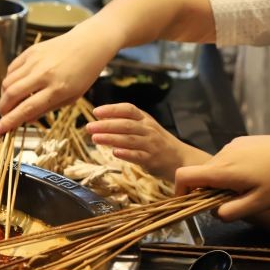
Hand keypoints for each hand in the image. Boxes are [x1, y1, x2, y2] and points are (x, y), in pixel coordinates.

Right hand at [0, 25, 118, 134]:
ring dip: (4, 96)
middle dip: (2, 109)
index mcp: (57, 89)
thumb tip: (23, 119)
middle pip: (12, 95)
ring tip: (11, 102)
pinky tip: (16, 85)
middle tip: (3, 116)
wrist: (89, 43)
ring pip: (7, 82)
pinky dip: (9, 81)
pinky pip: (11, 69)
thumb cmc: (83, 74)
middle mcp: (44, 74)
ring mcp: (35, 61)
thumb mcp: (70, 98)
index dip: (9, 122)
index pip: (26, 109)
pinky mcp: (31, 51)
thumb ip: (46, 109)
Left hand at [87, 103, 210, 180]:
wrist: (180, 159)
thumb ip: (126, 123)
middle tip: (89, 127)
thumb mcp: (144, 128)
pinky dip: (126, 154)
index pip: (128, 109)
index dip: (112, 109)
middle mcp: (149, 130)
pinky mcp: (152, 160)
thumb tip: (102, 119)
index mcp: (146, 120)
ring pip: (129, 139)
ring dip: (111, 138)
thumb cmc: (157, 143)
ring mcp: (151, 145)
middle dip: (106, 125)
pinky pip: (137, 156)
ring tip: (95, 138)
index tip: (96, 112)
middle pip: (126, 125)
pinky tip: (114, 153)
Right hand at [175, 135, 269, 220]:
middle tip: (230, 200)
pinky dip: (231, 169)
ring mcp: (232, 145)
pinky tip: (253, 173)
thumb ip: (231, 212)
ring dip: (221, 179)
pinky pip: (227, 158)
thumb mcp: (258, 203)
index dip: (179, 190)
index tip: (188, 202)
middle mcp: (222, 155)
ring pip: (214, 166)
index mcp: (222, 171)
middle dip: (207, 189)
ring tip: (246, 186)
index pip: (183, 176)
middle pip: (200, 173)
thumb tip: (213, 213)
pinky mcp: (242, 141)